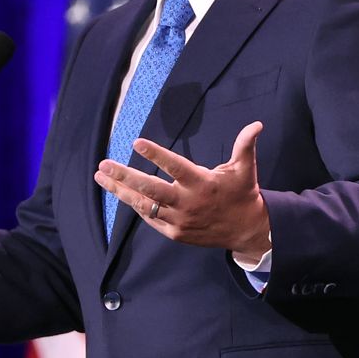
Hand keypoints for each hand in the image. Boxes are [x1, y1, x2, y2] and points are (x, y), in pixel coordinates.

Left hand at [95, 121, 270, 259]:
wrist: (246, 231)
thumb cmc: (242, 194)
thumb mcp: (245, 169)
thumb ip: (245, 146)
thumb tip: (256, 125)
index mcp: (202, 183)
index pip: (175, 166)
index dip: (156, 155)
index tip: (137, 143)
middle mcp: (188, 203)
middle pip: (150, 189)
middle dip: (124, 176)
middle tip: (104, 164)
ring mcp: (179, 220)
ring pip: (144, 204)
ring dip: (121, 190)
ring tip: (102, 178)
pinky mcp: (175, 232)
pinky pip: (150, 218)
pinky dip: (136, 205)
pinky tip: (122, 193)